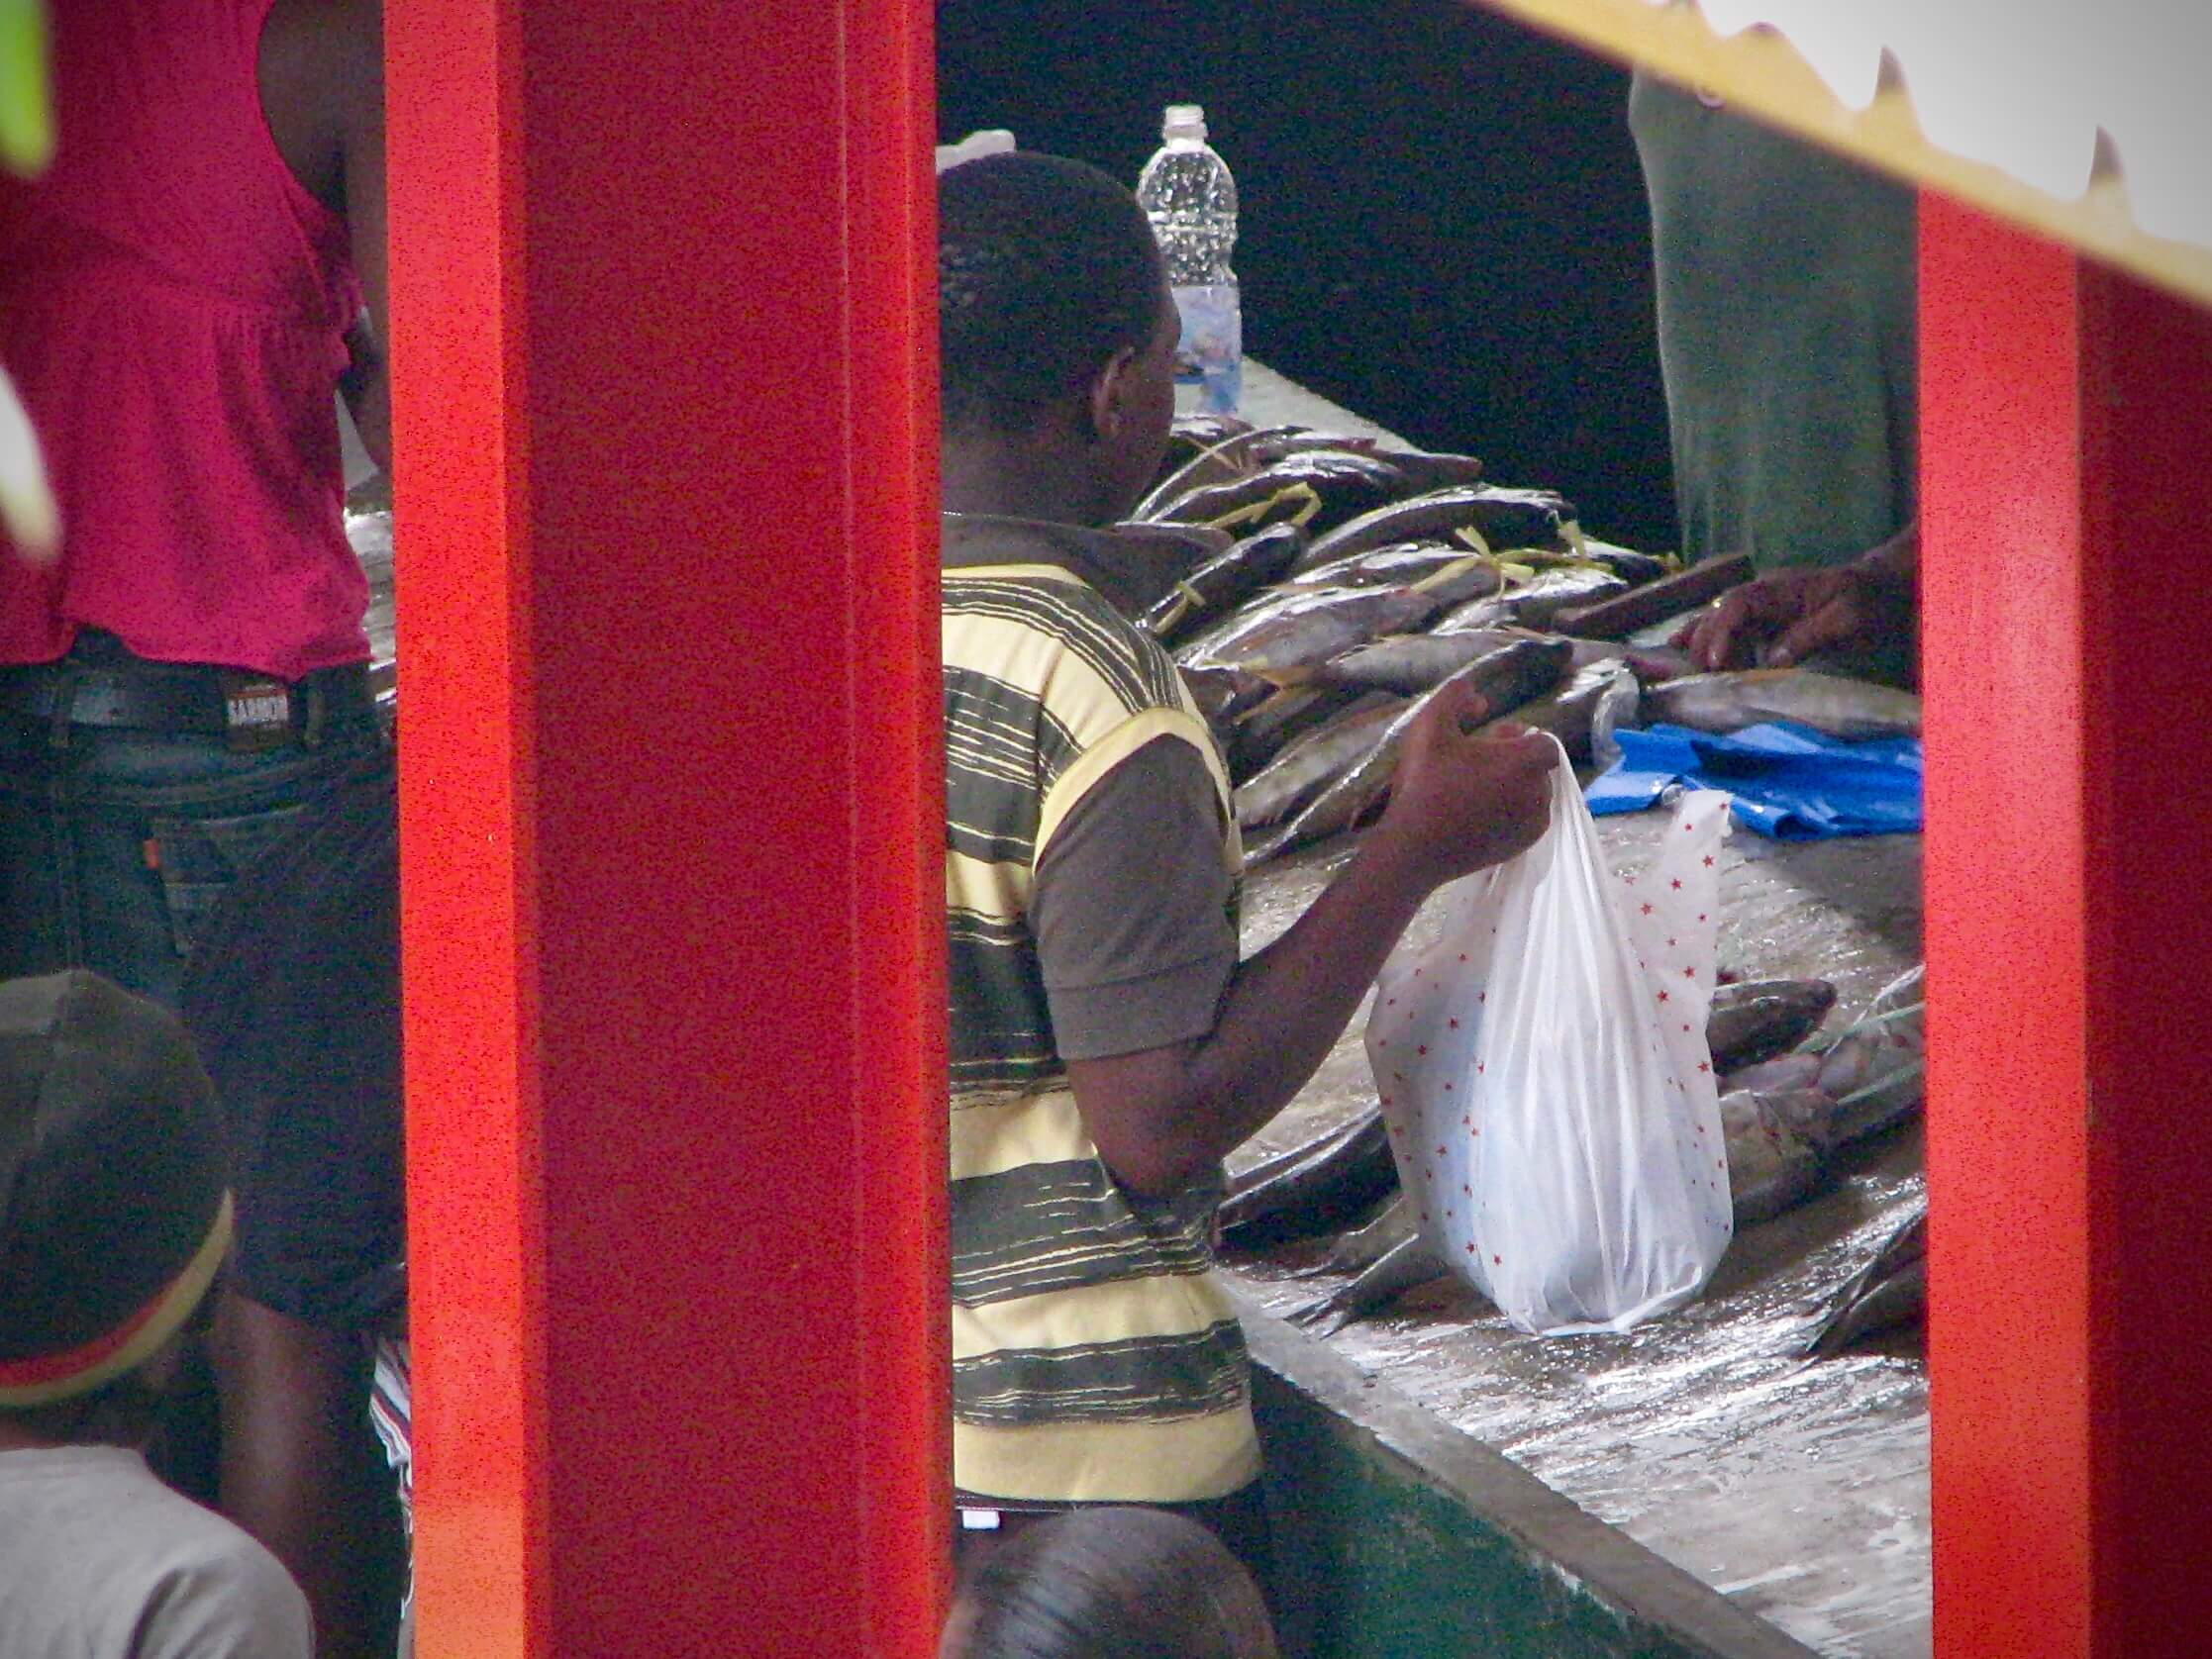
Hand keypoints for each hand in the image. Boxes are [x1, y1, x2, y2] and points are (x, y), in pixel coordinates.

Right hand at [1374, 678, 1553, 886]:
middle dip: (1513, 760)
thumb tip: (1480, 700)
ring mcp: (1533, 823)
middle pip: (1537, 767)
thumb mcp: (1430, 724)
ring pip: (1532, 793)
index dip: (1518, 737)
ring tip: (1475, 787)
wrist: (1414, 847)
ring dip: (1511, 785)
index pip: (1544, 741)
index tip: (1490, 740)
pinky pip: (1526, 819)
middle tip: (1476, 763)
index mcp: (1526, 762)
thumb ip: (1456, 694)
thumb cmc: (1424, 782)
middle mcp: (1539, 793)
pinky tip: (1477, 810)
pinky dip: (1509, 811)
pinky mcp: (1523, 845)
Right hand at [1672, 561, 1911, 671]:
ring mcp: (1763, 603)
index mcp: (1782, 589)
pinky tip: (1684, 649)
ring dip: (1699, 641)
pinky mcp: (1765, 617)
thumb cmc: (1868, 603)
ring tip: (1680, 666)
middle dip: (1704, 643)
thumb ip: (1808, 636)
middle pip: (1720, 611)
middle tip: (1700, 676)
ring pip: (1718, 616)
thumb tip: (1772, 660)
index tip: (1716, 663)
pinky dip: (1706, 637)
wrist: (1883, 589)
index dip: (1722, 632)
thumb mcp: (1846, 620)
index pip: (1738, 605)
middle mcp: (1764, 592)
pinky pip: (1728, 624)